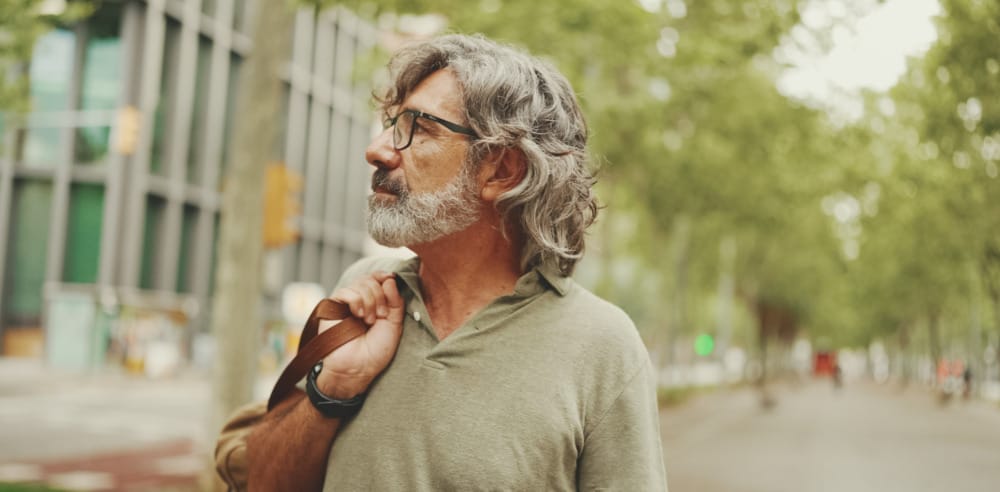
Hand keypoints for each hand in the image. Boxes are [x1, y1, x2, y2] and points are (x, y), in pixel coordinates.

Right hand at [316, 271, 403, 398]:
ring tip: (369, 321)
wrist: (358, 368)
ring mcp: (345, 305)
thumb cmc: (376, 351)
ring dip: (370, 300)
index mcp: (373, 303)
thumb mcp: (394, 324)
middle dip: (379, 295)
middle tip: (381, 315)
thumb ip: (395, 301)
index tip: (392, 278)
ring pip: (359, 284)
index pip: (376, 279)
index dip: (383, 276)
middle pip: (369, 279)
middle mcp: (359, 302)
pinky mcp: (332, 309)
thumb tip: (390, 278)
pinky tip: (359, 316)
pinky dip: (356, 301)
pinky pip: (345, 292)